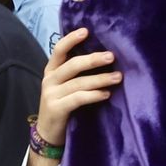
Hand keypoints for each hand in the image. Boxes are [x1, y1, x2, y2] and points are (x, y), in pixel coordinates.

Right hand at [36, 28, 122, 147]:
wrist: (48, 134)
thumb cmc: (62, 106)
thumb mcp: (64, 87)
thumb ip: (75, 74)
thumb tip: (102, 58)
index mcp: (51, 71)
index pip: (59, 50)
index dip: (71, 39)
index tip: (87, 31)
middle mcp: (49, 80)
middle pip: (72, 65)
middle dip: (93, 59)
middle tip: (112, 56)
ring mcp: (51, 95)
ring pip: (78, 82)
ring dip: (100, 79)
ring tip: (117, 77)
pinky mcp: (56, 109)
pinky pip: (78, 98)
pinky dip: (94, 95)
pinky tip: (106, 94)